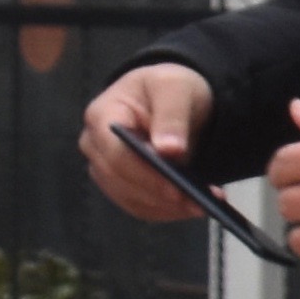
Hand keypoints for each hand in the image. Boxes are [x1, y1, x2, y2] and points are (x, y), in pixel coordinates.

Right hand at [80, 64, 217, 221]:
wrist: (174, 100)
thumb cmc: (169, 88)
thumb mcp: (175, 88)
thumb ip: (172, 116)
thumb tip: (169, 151)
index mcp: (102, 115)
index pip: (116, 153)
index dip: (145, 173)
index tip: (175, 187)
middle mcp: (95, 145)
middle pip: (121, 181)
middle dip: (160, 194)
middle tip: (198, 202)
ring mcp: (105, 169)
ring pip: (132, 199)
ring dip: (168, 207)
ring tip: (203, 204)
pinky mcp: (121, 187)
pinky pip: (142, 207)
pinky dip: (168, 210)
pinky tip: (193, 206)